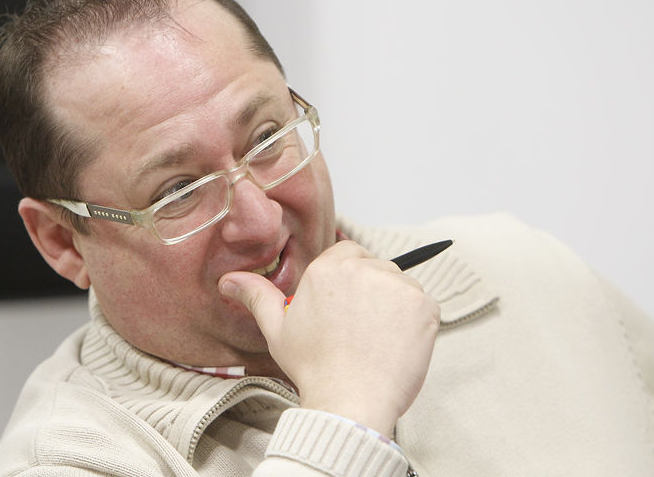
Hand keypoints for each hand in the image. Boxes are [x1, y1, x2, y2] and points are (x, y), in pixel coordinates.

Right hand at [219, 240, 440, 434]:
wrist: (349, 401)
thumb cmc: (314, 368)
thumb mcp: (278, 330)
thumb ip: (257, 296)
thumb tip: (229, 280)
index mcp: (329, 267)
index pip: (349, 251)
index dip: (349, 279)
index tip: (347, 306)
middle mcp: (364, 268)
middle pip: (376, 267)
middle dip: (371, 292)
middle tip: (359, 328)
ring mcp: (398, 285)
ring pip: (400, 285)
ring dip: (393, 306)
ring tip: (376, 340)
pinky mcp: (424, 305)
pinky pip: (423, 305)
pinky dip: (414, 323)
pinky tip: (394, 344)